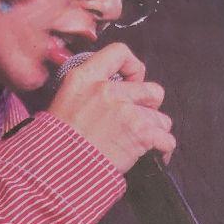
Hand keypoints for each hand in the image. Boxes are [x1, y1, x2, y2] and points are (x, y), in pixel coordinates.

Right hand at [47, 43, 173, 173]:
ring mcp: (126, 111)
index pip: (120, 52)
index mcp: (85, 78)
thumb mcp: (63, 102)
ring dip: (155, 131)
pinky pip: (166, 140)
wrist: (57, 171)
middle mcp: (107, 90)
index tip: (132, 82)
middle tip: (138, 120)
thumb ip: (87, 91)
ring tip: (140, 143)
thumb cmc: (57, 143)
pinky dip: (163, 149)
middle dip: (150, 107)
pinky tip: (156, 155)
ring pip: (162, 118)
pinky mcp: (140, 133)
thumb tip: (111, 91)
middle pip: (152, 89)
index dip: (134, 67)